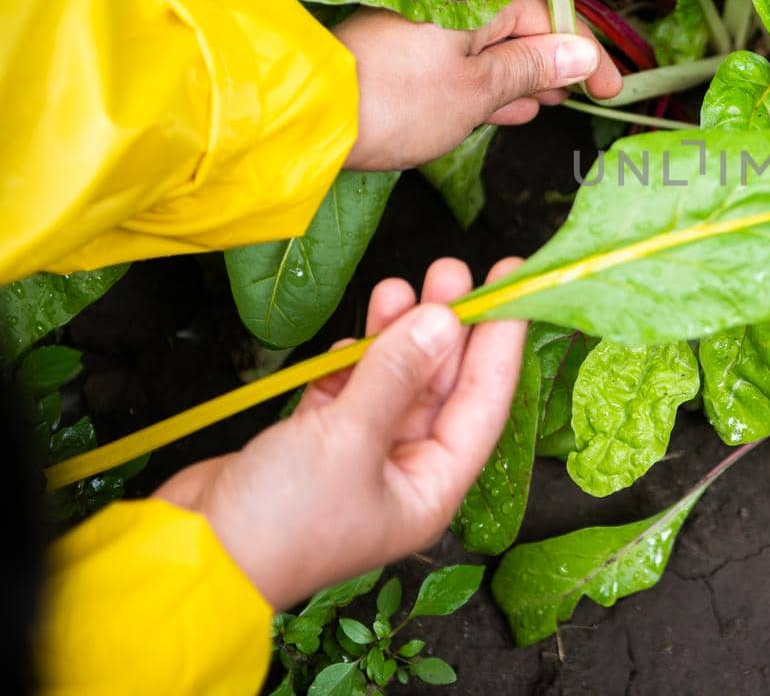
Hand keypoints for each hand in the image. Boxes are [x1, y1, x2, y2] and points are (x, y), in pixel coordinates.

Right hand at [154, 258, 527, 609]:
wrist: (191, 563)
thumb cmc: (279, 521)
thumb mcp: (347, 438)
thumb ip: (396, 374)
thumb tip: (443, 320)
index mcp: (430, 488)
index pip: (484, 402)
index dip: (500, 342)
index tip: (513, 286)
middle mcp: (402, 475)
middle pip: (439, 388)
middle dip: (443, 329)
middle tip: (450, 272)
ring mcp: (357, 460)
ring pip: (392, 384)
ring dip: (394, 337)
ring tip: (397, 288)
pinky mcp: (312, 449)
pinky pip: (347, 395)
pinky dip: (350, 366)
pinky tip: (348, 343)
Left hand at [337, 0, 624, 169]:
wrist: (312, 115)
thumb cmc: (399, 99)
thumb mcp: (480, 89)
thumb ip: (533, 68)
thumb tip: (580, 55)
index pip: (550, 15)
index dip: (586, 53)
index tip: (612, 88)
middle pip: (520, 24)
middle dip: (554, 62)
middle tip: (582, 98)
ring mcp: (424, 24)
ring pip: (490, 44)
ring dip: (521, 75)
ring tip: (544, 105)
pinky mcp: (404, 49)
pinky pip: (460, 58)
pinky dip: (486, 82)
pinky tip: (504, 109)